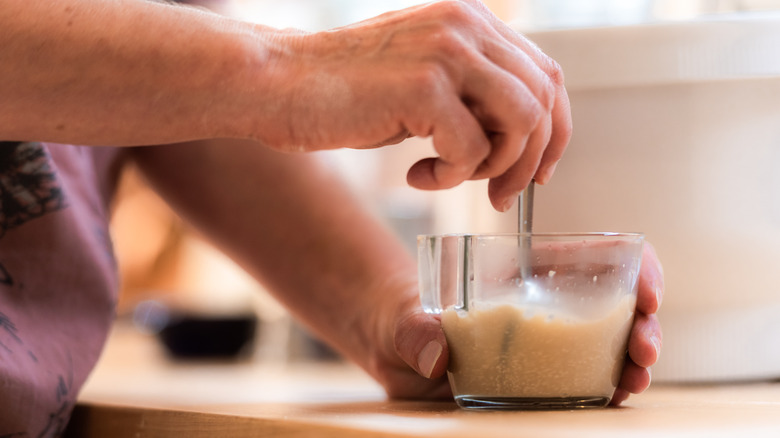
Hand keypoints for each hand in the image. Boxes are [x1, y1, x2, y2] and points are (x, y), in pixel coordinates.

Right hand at [257, 0, 571, 210]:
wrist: (278, 84)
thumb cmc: (344, 90)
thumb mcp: (422, 78)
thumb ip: (471, 91)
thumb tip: (517, 135)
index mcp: (469, 20)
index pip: (546, 74)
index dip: (554, 130)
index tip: (539, 169)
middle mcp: (466, 26)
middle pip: (542, 100)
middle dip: (529, 160)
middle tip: (499, 193)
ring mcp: (447, 52)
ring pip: (522, 123)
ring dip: (496, 167)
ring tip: (453, 177)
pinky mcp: (424, 87)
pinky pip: (472, 149)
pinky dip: (450, 177)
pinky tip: (416, 174)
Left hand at [371, 241, 662, 402]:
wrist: (392, 351)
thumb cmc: (400, 317)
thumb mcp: (403, 320)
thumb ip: (414, 333)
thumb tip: (436, 355)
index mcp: (523, 276)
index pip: (595, 258)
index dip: (634, 268)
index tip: (645, 293)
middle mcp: (542, 306)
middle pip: (613, 305)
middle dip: (642, 326)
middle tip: (644, 351)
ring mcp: (544, 342)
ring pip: (608, 345)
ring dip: (632, 361)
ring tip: (635, 379)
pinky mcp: (537, 378)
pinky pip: (585, 380)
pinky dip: (608, 387)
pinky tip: (615, 397)